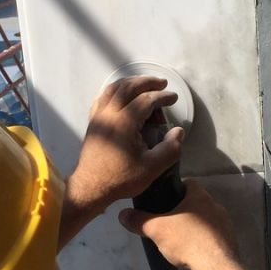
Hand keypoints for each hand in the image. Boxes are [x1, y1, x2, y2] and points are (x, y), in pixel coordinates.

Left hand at [68, 76, 184, 212]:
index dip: (162, 96)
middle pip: (128, 87)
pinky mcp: (93, 122)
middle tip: (162, 83)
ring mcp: (98, 116)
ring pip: (113, 89)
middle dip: (147, 82)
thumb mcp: (152, 168)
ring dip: (130, 83)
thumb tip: (179, 131)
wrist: (91, 187)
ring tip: (144, 84)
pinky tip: (122, 96)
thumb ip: (170, 149)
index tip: (173, 98)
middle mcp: (109, 113)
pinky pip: (103, 97)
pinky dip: (115, 91)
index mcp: (124, 122)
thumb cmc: (121, 178)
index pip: (146, 100)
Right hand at [117, 180, 237, 269]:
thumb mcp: (156, 230)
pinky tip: (195, 251)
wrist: (216, 267)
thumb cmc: (186, 240)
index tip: (165, 198)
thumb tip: (122, 214)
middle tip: (168, 221)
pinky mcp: (231, 241)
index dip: (176, 188)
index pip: (189, 183)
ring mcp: (226, 224)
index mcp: (200, 196)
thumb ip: (139, 221)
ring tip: (181, 238)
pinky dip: (205, 240)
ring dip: (196, 226)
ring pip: (207, 220)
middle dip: (184, 210)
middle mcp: (216, 206)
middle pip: (198, 202)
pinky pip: (215, 236)